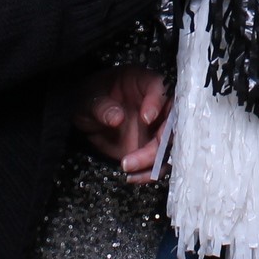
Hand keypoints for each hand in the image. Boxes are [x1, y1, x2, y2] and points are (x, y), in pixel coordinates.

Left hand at [73, 65, 166, 183]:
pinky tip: (132, 176)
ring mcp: (155, 127)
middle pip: (172, 120)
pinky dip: (148, 172)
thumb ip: (102, 106)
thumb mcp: (89, 99)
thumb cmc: (89, 97)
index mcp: (142, 82)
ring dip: (154, 160)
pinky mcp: (150, 147)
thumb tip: (117, 117)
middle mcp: (156, 104)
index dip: (157, 102)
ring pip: (168, 144)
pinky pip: (158, 162)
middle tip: (144, 153)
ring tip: (129, 166)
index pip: (159, 87)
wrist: (86, 116)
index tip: (146, 118)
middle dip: (162, 140)